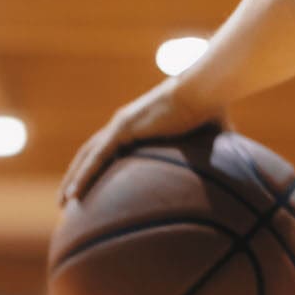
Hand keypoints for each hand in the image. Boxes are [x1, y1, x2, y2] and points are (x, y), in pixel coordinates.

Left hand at [60, 81, 220, 204]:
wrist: (206, 91)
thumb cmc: (212, 109)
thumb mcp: (208, 140)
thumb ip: (209, 157)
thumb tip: (231, 177)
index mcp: (139, 126)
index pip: (110, 150)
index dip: (98, 167)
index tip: (93, 187)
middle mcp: (124, 124)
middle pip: (91, 155)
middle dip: (77, 176)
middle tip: (68, 199)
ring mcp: (120, 125)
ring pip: (87, 158)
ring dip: (73, 180)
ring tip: (63, 203)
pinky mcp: (122, 129)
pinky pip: (96, 159)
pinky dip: (82, 177)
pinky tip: (73, 195)